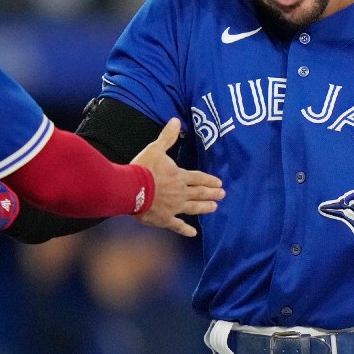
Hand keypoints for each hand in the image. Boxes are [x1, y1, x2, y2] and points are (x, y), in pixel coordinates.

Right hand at [130, 118, 224, 236]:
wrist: (131, 189)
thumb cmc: (143, 168)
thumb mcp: (155, 149)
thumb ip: (167, 137)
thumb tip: (176, 120)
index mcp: (179, 176)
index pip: (198, 178)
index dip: (209, 180)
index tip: (219, 182)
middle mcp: (181, 192)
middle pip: (200, 193)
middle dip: (212, 193)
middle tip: (222, 195)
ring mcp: (174, 207)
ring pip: (194, 208)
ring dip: (205, 208)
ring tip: (214, 208)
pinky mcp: (165, 218)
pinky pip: (178, 225)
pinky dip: (186, 229)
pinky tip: (193, 233)